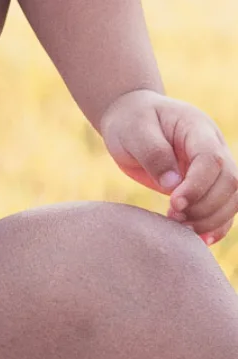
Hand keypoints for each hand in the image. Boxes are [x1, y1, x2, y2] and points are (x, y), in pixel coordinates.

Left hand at [100, 90, 236, 243]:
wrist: (130, 118)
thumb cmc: (130, 121)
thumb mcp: (134, 131)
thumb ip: (153, 154)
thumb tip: (173, 184)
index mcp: (197, 128)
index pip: (212, 160)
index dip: (198, 186)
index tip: (173, 203)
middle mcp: (213, 147)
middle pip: (230, 183)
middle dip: (205, 207)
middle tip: (173, 217)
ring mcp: (213, 167)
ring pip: (233, 199)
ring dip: (211, 220)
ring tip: (180, 228)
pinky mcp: (206, 185)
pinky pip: (224, 208)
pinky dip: (216, 226)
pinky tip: (200, 240)